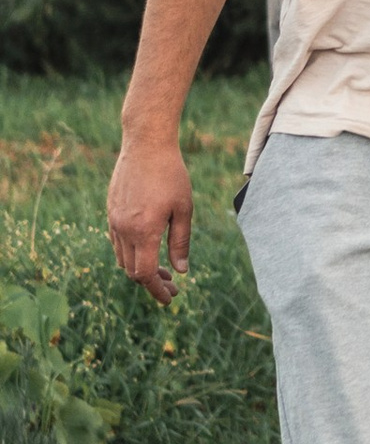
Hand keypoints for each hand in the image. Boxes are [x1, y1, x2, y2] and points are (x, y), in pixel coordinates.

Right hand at [108, 135, 192, 305]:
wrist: (146, 145)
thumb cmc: (171, 175)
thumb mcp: (184, 209)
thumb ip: (180, 242)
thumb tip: (181, 270)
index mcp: (143, 231)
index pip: (143, 274)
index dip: (156, 290)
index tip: (170, 298)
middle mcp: (123, 229)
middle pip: (131, 270)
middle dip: (151, 283)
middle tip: (172, 286)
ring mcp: (113, 220)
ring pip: (122, 257)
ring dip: (139, 268)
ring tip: (162, 271)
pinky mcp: (110, 211)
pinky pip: (116, 241)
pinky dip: (130, 253)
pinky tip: (147, 249)